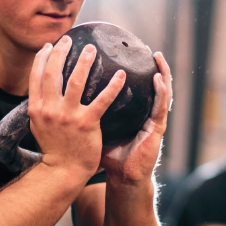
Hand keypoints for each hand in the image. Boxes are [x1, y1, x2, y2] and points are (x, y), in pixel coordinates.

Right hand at [28, 36, 125, 179]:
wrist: (63, 171)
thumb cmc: (54, 148)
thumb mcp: (39, 125)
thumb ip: (40, 106)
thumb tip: (41, 87)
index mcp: (36, 108)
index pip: (36, 76)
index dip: (43, 57)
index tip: (50, 46)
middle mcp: (49, 109)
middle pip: (53, 72)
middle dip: (61, 52)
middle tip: (70, 40)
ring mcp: (67, 116)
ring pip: (75, 80)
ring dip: (84, 61)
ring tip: (92, 49)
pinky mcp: (86, 123)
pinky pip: (101, 100)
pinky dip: (112, 86)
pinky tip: (121, 75)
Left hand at [100, 51, 172, 184]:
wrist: (124, 179)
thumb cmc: (111, 157)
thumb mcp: (96, 132)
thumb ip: (87, 117)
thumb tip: (64, 101)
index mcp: (132, 113)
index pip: (134, 88)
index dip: (132, 71)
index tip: (129, 54)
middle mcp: (143, 113)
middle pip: (149, 85)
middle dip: (150, 66)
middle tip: (143, 46)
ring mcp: (152, 121)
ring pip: (161, 92)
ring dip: (162, 73)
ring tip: (157, 56)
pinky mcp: (157, 130)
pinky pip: (160, 107)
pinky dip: (161, 92)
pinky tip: (159, 79)